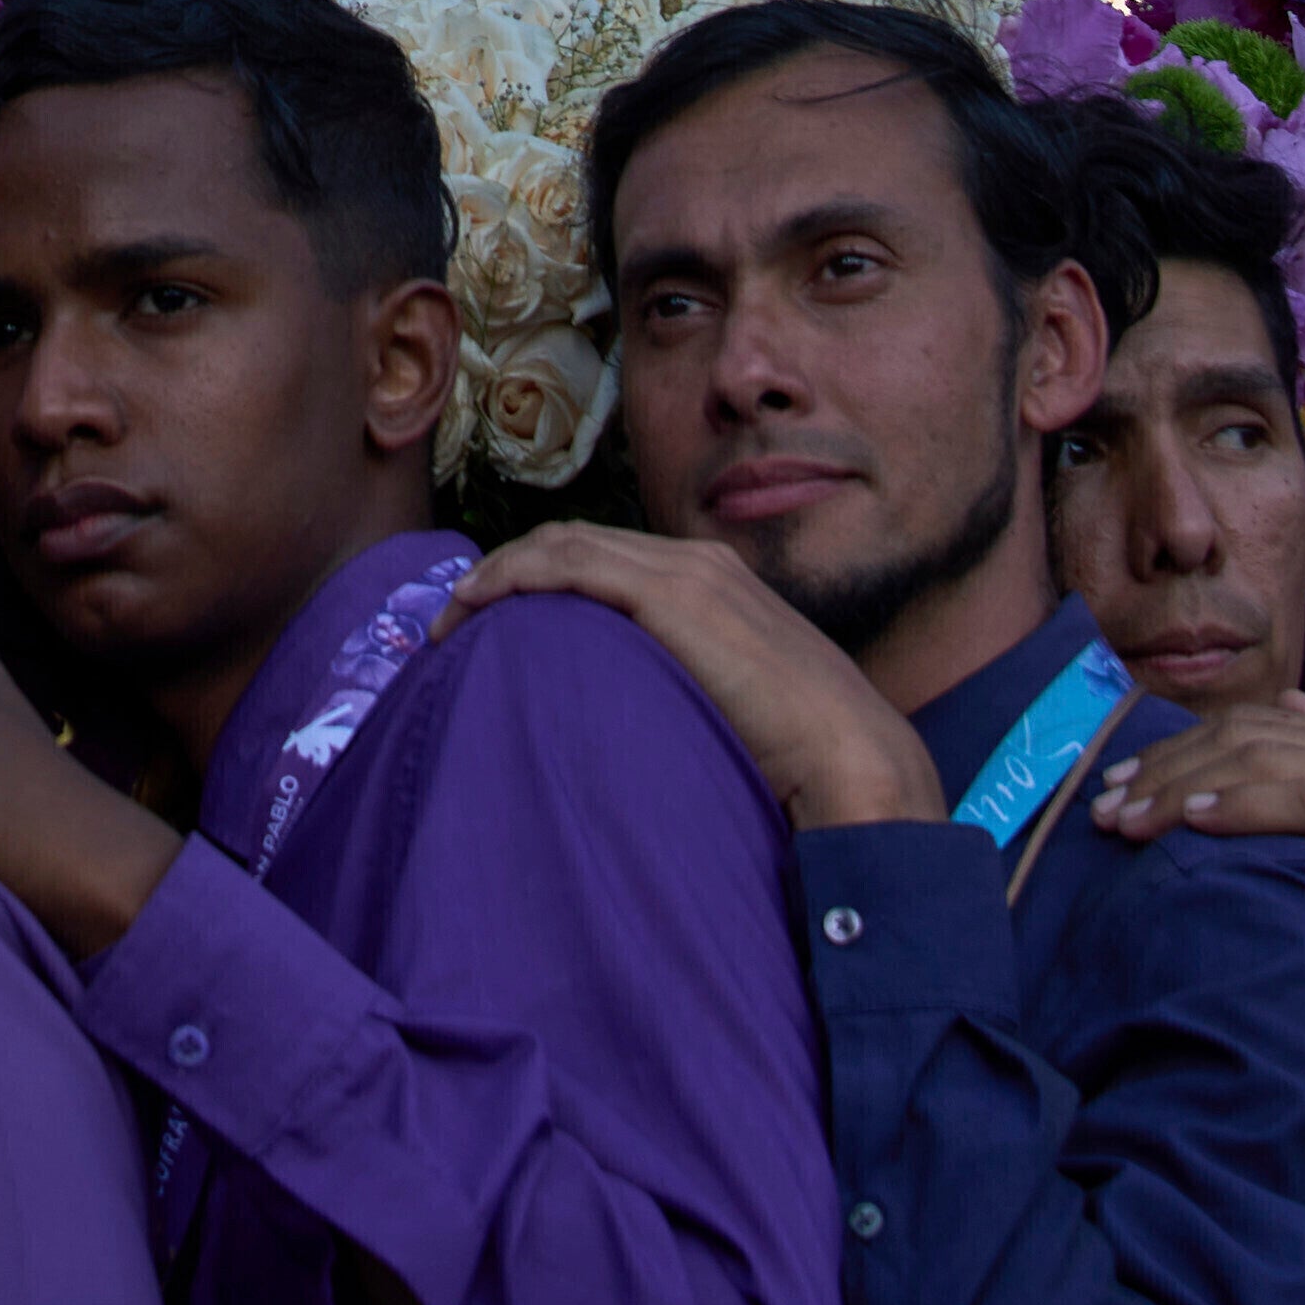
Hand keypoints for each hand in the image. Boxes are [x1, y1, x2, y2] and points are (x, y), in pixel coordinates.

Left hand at [457, 528, 944, 832]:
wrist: (854, 758)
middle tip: (452, 624)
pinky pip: (570, 566)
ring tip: (450, 623)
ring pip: (563, 546)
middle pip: (574, 544)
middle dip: (505, 574)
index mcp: (714, 584)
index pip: (605, 561)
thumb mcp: (730, 712)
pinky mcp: (675, 595)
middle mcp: (697, 563)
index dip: (538, 580)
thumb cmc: (799, 760)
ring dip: (496, 576)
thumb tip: (632, 731)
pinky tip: (475, 605)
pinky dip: (513, 577)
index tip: (488, 627)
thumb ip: (684, 697)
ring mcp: (687, 572)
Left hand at [1095, 698, 1304, 1009]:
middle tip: (1100, 808)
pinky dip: (1246, 806)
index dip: (1170, 752)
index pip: (1242, 729)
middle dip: (1162, 769)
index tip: (1111, 789)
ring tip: (1128, 821)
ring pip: (1265, 761)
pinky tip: (1195, 823)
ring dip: (1184, 787)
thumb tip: (1282, 714)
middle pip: (1241, 738)